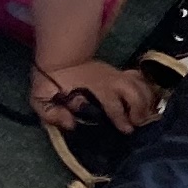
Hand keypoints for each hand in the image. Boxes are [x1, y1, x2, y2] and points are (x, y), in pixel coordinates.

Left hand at [32, 57, 162, 132]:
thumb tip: (71, 125)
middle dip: (140, 108)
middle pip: (133, 92)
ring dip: (146, 99)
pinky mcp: (117, 72)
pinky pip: (138, 77)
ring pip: (139, 84)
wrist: (57, 57)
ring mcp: (114, 74)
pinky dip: (146, 88)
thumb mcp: (41, 99)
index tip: (127, 130)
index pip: (112, 104)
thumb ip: (53, 113)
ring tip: (145, 115)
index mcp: (92, 88)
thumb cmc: (50, 81)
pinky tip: (146, 100)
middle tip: (139, 123)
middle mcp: (109, 80)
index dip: (121, 118)